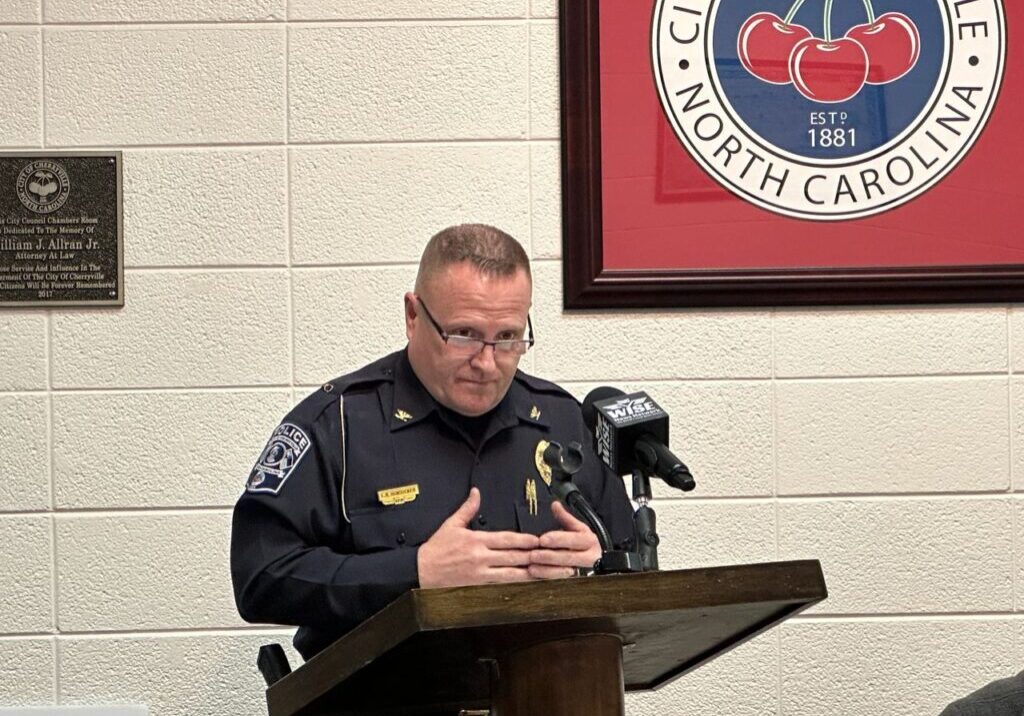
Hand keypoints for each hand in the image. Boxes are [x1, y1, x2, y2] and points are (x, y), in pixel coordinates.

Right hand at [417, 488, 540, 587]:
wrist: (420, 572)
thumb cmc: (435, 550)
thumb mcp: (451, 525)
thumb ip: (467, 509)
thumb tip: (476, 493)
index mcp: (476, 541)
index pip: (506, 540)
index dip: (524, 540)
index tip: (538, 539)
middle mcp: (481, 558)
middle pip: (513, 557)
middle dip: (533, 556)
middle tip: (549, 555)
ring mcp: (480, 574)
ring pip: (511, 574)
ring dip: (529, 573)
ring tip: (544, 572)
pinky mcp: (478, 586)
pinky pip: (500, 586)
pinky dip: (515, 585)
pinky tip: (526, 585)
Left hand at [528, 501, 600, 579]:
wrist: (593, 558)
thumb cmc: (582, 542)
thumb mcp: (576, 527)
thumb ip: (564, 517)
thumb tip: (555, 505)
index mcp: (589, 541)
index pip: (575, 540)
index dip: (559, 539)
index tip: (543, 539)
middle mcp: (589, 557)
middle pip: (569, 558)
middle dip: (550, 556)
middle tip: (533, 555)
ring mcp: (583, 570)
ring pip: (565, 572)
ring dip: (547, 569)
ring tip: (531, 567)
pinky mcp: (576, 580)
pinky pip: (561, 581)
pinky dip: (547, 578)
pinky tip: (536, 574)